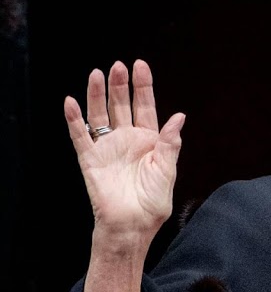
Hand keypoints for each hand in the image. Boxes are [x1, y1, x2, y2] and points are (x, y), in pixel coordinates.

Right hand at [65, 59, 184, 249]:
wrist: (132, 225)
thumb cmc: (153, 203)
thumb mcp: (167, 171)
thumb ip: (170, 143)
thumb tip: (179, 116)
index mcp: (149, 142)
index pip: (145, 107)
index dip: (143, 87)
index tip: (140, 65)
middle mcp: (127, 140)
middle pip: (121, 106)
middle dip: (120, 85)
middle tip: (118, 66)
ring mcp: (108, 148)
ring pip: (99, 114)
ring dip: (97, 94)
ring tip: (97, 74)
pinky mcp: (90, 159)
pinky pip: (80, 136)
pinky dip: (74, 119)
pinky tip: (71, 102)